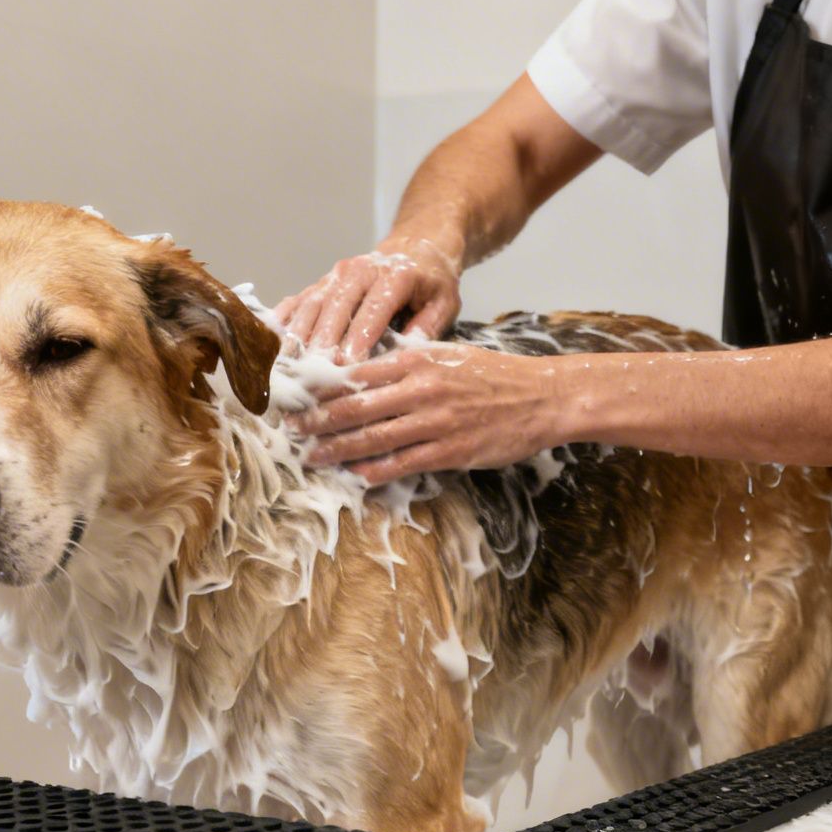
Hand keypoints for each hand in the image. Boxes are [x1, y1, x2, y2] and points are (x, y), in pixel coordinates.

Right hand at [274, 237, 460, 360]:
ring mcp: (337, 274)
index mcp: (395, 275)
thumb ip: (428, 328)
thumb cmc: (432, 281)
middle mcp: (360, 271)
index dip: (358, 339)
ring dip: (298, 336)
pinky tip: (270, 343)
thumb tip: (408, 355)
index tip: (346, 366)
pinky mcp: (323, 281)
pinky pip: (299, 300)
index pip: (373, 310)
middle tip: (311, 375)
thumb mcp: (444, 302)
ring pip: (313, 305)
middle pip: (336, 309)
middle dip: (322, 343)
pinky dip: (284, 321)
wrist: (417, 245)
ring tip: (287, 366)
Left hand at [287, 343, 562, 484]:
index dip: (321, 388)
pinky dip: (374, 472)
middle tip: (290, 432)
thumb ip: (407, 363)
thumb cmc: (493, 375)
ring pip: (371, 438)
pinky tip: (354, 477)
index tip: (296, 397)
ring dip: (336, 450)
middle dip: (317, 421)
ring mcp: (433, 421)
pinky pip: (401, 464)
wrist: (541, 396)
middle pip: (354, 407)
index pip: (354, 373)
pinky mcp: (449, 450)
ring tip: (311, 457)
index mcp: (416, 359)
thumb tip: (363, 373)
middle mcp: (419, 388)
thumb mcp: (447, 354)